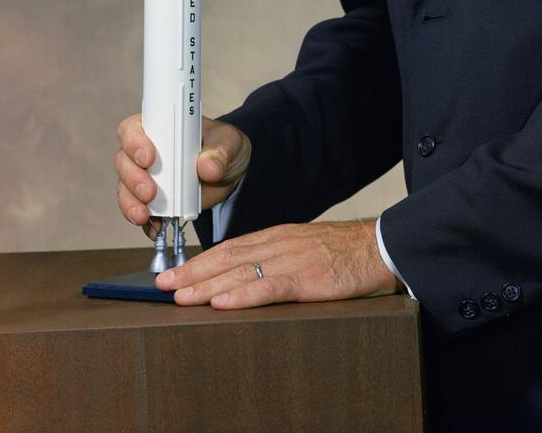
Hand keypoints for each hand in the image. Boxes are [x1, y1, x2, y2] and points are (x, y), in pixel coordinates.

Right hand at [115, 113, 250, 237]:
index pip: (133, 129)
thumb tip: (207, 167)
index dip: (134, 141)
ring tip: (145, 214)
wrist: (230, 172)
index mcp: (160, 129)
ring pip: (125, 189)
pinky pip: (139, 212)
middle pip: (124, 162)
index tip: (148, 157)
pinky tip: (154, 228)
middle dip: (133, 178)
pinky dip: (144, 222)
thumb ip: (220, 152)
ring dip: (131, 203)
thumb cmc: (223, 147)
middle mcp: (145, 152)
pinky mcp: (151, 202)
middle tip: (150, 191)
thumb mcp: (228, 142)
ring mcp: (145, 178)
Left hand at [154, 219, 400, 307]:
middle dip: (192, 273)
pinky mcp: (307, 279)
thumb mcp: (304, 247)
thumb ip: (276, 257)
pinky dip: (243, 296)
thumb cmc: (343, 252)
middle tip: (163, 286)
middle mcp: (279, 244)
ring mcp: (292, 260)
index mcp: (277, 236)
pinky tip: (223, 304)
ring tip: (181, 298)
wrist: (379, 247)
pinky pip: (269, 288)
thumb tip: (245, 276)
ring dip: (208, 287)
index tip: (173, 273)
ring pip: (241, 273)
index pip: (229, 248)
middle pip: (227, 259)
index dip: (199, 262)